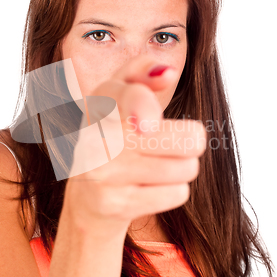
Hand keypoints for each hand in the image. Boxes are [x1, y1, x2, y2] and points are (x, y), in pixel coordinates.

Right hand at [64, 55, 205, 238]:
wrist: (87, 200)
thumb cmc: (114, 141)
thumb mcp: (119, 101)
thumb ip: (140, 74)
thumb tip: (168, 71)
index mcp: (100, 102)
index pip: (126, 97)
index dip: (142, 107)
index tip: (149, 124)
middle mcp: (96, 136)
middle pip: (186, 139)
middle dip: (189, 142)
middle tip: (168, 145)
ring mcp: (102, 173)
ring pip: (186, 167)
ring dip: (180, 169)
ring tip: (152, 169)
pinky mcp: (114, 205)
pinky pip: (177, 193)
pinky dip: (171, 192)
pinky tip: (146, 189)